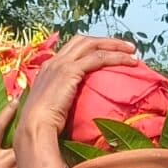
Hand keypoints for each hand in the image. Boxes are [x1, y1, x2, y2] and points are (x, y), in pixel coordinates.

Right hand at [13, 35, 140, 164]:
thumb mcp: (52, 108)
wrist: (34, 127)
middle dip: (105, 41)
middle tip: (125, 47)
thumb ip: (61, 101)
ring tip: (132, 51)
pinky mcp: (70, 71)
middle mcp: (54, 61)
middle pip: (83, 40)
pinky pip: (98, 58)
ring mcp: (61, 64)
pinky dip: (116, 57)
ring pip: (92, 45)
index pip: (72, 49)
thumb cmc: (42, 126)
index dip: (92, 48)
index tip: (108, 53)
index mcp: (48, 68)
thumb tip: (73, 110)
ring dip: (114, 45)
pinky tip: (130, 62)